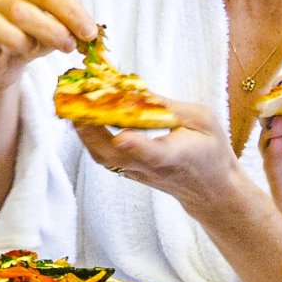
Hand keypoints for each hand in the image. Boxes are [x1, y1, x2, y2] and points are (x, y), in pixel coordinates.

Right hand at [0, 0, 98, 90]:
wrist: (5, 63)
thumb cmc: (34, 39)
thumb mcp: (57, 31)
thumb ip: (72, 28)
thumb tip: (91, 34)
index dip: (72, 13)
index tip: (90, 34)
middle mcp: (0, 1)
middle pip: (21, 9)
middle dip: (50, 29)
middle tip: (69, 47)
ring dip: (16, 40)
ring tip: (31, 52)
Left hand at [72, 97, 242, 208]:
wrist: (210, 189)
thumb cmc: (210, 150)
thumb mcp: (203, 120)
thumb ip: (170, 108)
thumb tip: (139, 92)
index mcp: (175, 155)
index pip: (153, 153)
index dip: (136, 145)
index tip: (122, 136)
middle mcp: (151, 167)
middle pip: (114, 155)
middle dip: (91, 130)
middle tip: (75, 101)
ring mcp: (137, 173)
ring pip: (102, 157)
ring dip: (84, 132)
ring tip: (71, 105)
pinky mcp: (129, 172)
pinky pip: (103, 156)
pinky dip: (89, 137)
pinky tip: (81, 117)